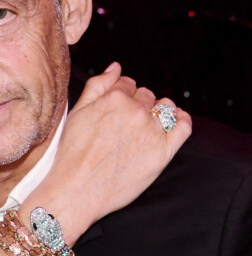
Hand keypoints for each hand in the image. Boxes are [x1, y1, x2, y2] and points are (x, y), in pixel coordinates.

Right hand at [21, 62, 191, 243]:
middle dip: (137, 103)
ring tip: (144, 125)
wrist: (77, 188)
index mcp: (114, 98)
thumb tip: (116, 67)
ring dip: (158, 111)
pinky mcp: (163, 152)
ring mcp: (152, 131)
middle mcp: (135, 112)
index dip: (121, 94)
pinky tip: (173, 122)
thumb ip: (98, 84)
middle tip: (124, 122)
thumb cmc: (73, 153)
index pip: (127, 83)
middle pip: (146, 95)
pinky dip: (181, 120)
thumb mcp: (77, 112)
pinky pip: (183, 126)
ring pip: (165, 107)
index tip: (116, 107)